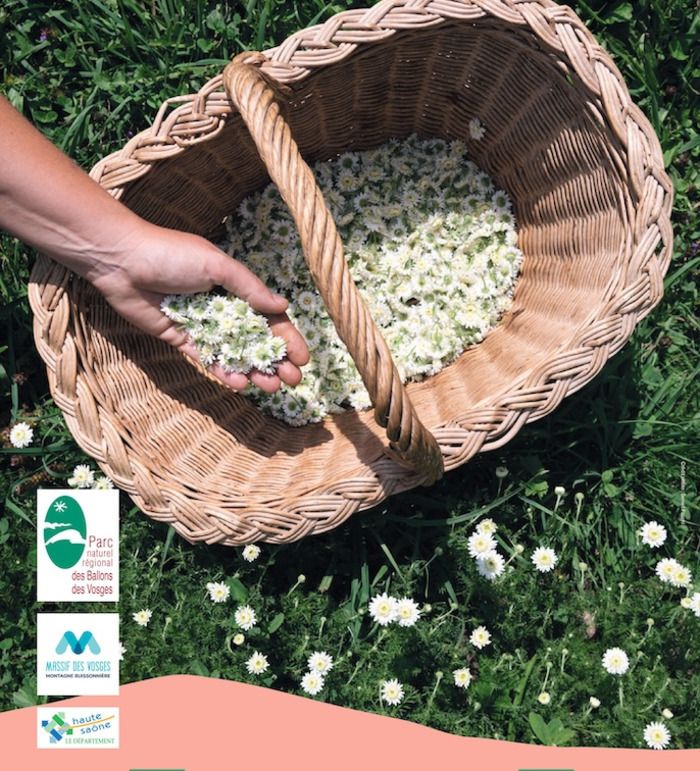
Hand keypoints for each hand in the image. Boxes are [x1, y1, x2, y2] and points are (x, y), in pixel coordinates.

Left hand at [87, 221, 309, 392]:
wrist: (122, 261)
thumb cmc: (172, 254)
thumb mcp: (217, 265)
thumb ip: (249, 288)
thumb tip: (283, 305)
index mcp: (235, 287)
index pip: (269, 317)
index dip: (287, 338)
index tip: (303, 359)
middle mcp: (222, 308)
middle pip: (255, 340)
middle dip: (276, 360)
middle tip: (292, 381)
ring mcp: (202, 325)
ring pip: (234, 353)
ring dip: (254, 371)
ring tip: (270, 387)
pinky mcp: (181, 338)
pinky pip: (207, 359)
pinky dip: (223, 371)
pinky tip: (240, 383)